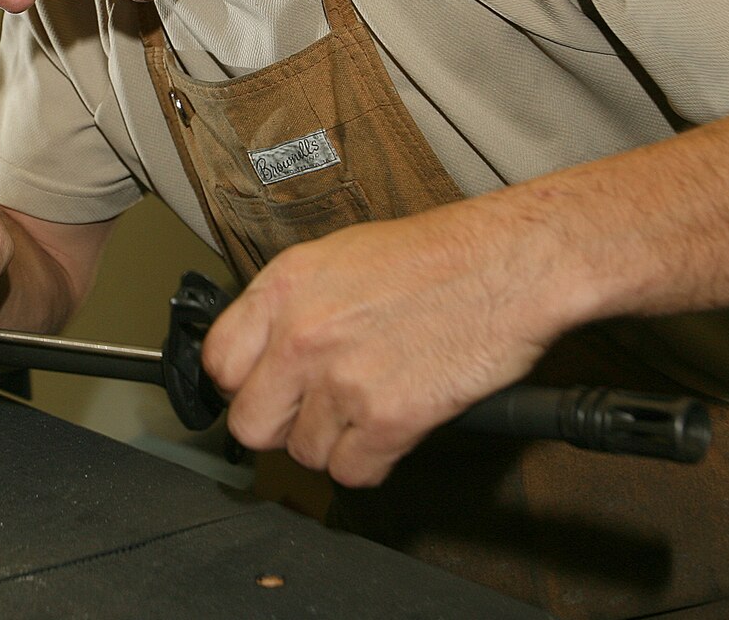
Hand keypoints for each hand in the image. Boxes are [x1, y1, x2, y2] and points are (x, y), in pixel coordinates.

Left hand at [201, 196, 573, 486]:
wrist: (508, 264)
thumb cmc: (436, 255)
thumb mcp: (341, 256)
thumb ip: (292, 305)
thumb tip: (265, 351)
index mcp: (284, 286)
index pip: (220, 363)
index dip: (243, 384)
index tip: (266, 388)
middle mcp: (302, 335)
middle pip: (251, 424)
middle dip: (283, 424)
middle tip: (316, 410)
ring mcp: (343, 381)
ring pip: (303, 454)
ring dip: (334, 443)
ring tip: (368, 409)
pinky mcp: (389, 419)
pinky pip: (352, 473)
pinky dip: (372, 462)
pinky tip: (392, 429)